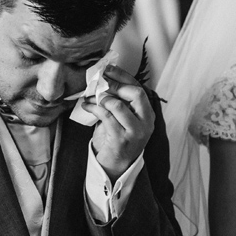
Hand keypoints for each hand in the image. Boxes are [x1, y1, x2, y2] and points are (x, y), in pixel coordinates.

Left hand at [84, 65, 154, 180]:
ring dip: (101, 98)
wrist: (116, 167)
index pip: (140, 88)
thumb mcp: (124, 118)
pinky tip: (87, 106)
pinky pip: (106, 117)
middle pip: (136, 94)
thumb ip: (120, 101)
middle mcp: (146, 123)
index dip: (123, 76)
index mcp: (148, 114)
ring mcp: (135, 132)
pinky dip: (94, 108)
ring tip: (91, 98)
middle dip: (115, 84)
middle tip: (100, 82)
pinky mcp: (121, 140)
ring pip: (118, 105)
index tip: (109, 69)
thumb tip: (104, 79)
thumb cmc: (117, 139)